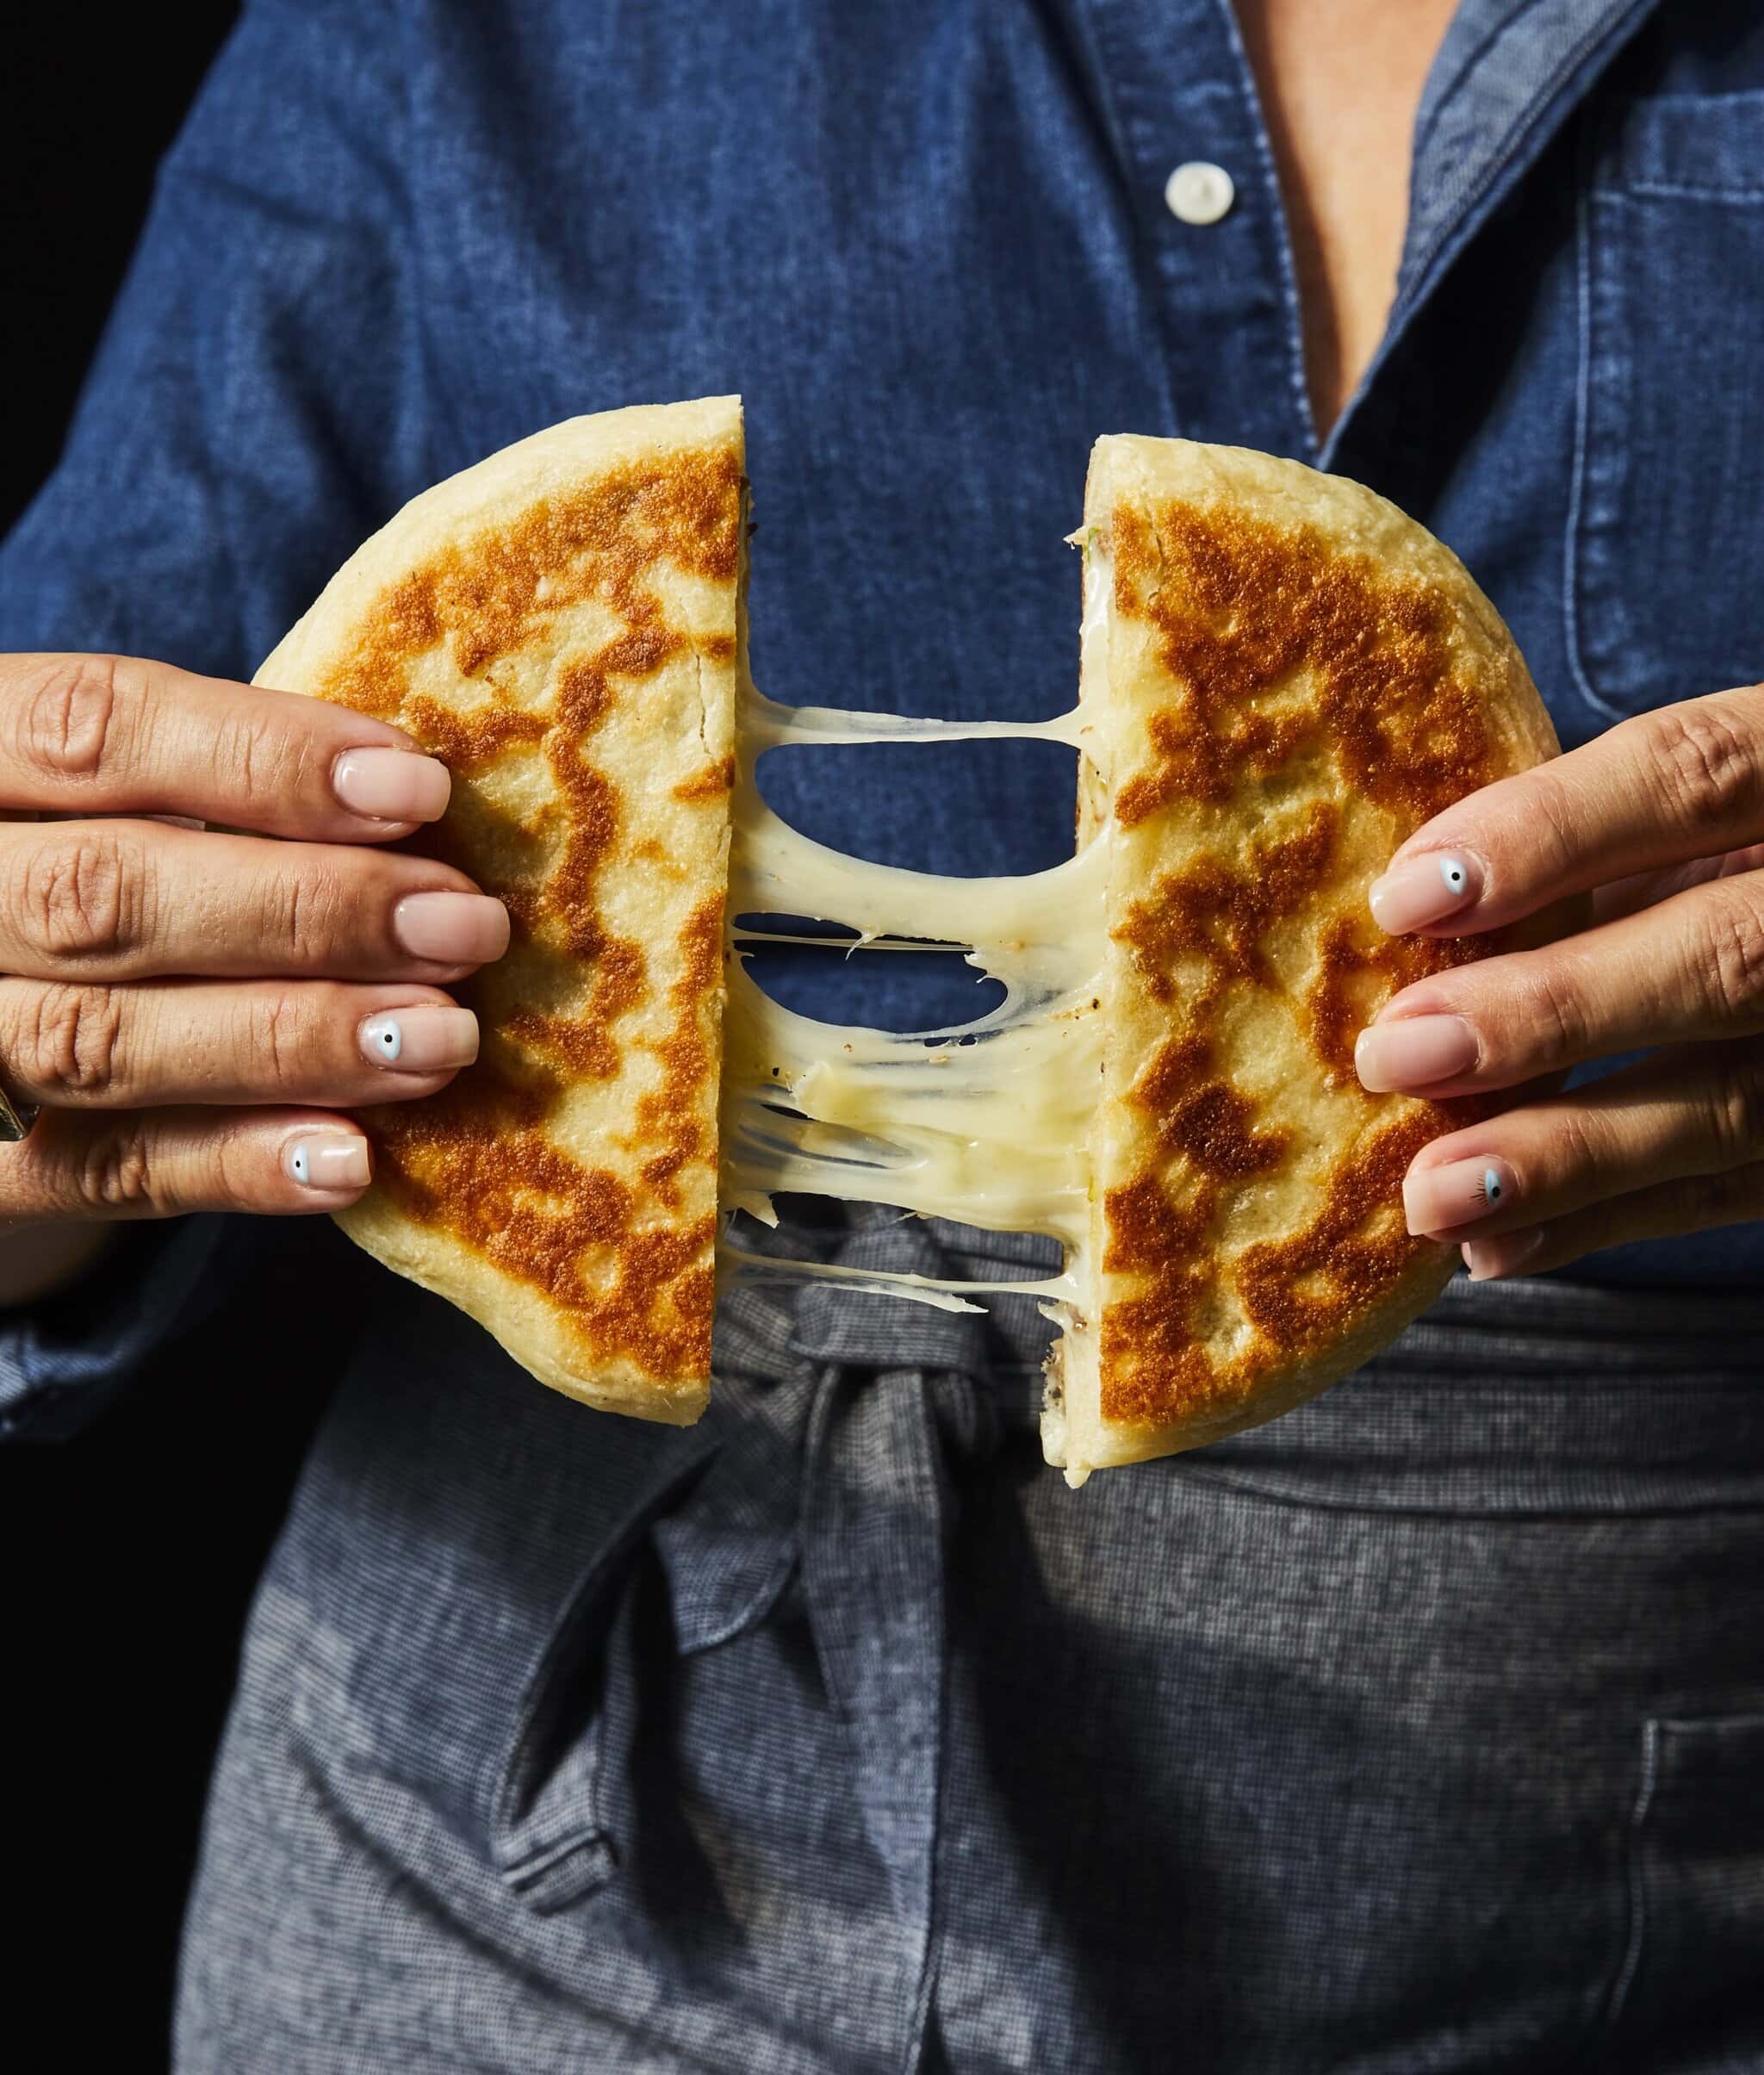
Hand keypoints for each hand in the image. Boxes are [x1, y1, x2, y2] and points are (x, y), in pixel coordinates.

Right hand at [0, 653, 505, 1273]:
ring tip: (441, 1038)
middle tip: (463, 926)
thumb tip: (422, 808)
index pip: (90, 730)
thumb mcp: (115, 791)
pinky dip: (234, 1164)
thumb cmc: (89, 859)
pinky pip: (101, 1172)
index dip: (262, 759)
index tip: (420, 792)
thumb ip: (224, 787)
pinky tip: (350, 1159)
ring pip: (103, 1040)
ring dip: (293, 1040)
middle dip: (306, 910)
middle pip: (102, 893)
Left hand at [1354, 684, 1763, 1277]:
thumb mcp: (1669, 822)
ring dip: (1567, 1155)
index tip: (1404, 896)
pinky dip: (1604, 1223)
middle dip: (1550, 1011)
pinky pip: (1730, 1193)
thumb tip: (1401, 920)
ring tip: (1429, 1191)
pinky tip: (1492, 1244)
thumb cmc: (1707, 856)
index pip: (1692, 776)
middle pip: (1726, 955)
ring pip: (1735, 1102)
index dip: (1547, 833)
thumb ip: (1576, 854)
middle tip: (1397, 1054)